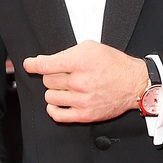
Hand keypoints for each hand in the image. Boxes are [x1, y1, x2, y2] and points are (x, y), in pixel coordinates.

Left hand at [23, 41, 148, 123]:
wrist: (134, 83)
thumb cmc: (113, 64)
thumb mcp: (91, 48)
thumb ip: (66, 53)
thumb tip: (42, 62)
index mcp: (81, 62)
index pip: (46, 65)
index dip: (33, 64)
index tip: (29, 64)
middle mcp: (80, 81)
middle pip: (48, 80)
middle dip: (53, 76)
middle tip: (64, 75)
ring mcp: (82, 100)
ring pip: (50, 97)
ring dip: (54, 92)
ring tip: (66, 88)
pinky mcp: (85, 115)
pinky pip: (57, 115)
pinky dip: (53, 109)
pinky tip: (59, 103)